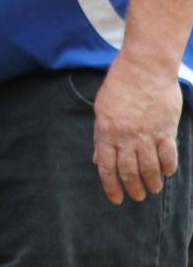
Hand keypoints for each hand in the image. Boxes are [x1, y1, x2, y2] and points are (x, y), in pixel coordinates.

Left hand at [93, 55, 181, 204]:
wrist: (144, 68)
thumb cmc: (120, 85)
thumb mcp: (102, 109)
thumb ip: (101, 135)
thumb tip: (98, 159)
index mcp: (107, 132)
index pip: (107, 168)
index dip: (111, 187)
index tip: (116, 198)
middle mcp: (126, 137)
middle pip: (129, 172)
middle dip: (132, 188)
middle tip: (136, 196)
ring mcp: (147, 135)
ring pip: (149, 169)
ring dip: (151, 183)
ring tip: (152, 188)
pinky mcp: (165, 130)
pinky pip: (168, 156)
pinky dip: (168, 168)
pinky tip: (167, 172)